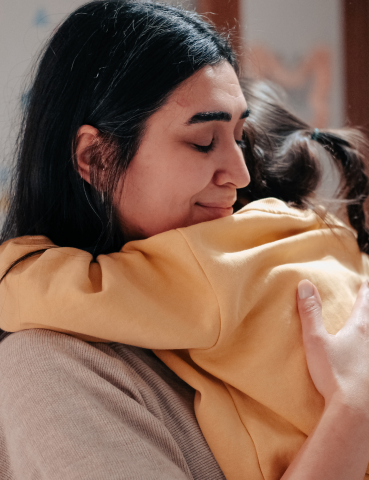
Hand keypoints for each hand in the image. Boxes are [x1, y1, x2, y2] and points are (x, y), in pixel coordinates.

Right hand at [297, 279, 368, 412]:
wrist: (356, 411)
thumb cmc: (335, 375)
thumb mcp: (316, 340)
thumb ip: (310, 313)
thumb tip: (305, 285)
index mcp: (358, 330)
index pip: (364, 304)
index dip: (364, 292)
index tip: (366, 283)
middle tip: (368, 299)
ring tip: (367, 328)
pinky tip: (365, 360)